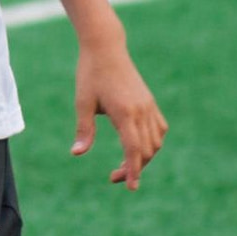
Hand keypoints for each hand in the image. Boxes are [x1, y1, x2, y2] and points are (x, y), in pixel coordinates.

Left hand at [71, 41, 167, 190]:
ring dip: (144, 157)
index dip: (133, 171)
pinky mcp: (149, 101)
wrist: (106, 48)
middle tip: (114, 176)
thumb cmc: (90, 74)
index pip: (134, 150)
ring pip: (156, 141)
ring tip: (125, 164)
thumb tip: (77, 153)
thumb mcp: (83, 102)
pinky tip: (139, 146)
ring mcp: (148, 105)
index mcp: (124, 113)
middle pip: (146, 150)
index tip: (131, 188)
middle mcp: (141, 111)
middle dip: (134, 168)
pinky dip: (153, 142)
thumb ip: (84, 129)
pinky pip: (159, 128)